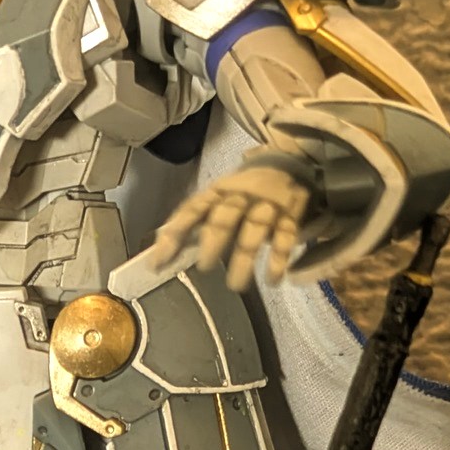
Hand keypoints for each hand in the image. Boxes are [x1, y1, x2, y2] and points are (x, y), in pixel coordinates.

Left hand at [144, 162, 312, 290]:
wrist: (286, 164)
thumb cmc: (241, 192)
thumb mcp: (215, 198)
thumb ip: (192, 222)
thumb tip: (159, 253)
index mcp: (216, 191)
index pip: (192, 210)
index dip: (175, 235)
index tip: (160, 263)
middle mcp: (240, 195)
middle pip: (225, 216)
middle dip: (214, 240)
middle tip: (204, 267)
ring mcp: (267, 204)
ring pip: (255, 228)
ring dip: (245, 257)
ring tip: (236, 285)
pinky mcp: (291, 214)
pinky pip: (286, 235)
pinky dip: (278, 258)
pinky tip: (272, 280)